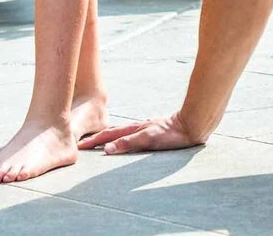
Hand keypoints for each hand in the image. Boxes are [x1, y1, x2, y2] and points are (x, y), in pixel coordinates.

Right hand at [78, 113, 205, 154]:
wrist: (192, 124)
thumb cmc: (172, 133)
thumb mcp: (149, 139)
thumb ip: (129, 143)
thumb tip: (108, 148)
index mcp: (135, 129)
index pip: (110, 135)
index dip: (95, 140)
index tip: (80, 145)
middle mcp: (138, 127)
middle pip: (114, 131)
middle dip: (98, 137)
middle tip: (84, 143)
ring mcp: (146, 127)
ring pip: (123, 131)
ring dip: (110, 135)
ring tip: (101, 139)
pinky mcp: (155, 130)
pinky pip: (133, 133)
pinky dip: (124, 136)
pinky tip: (129, 137)